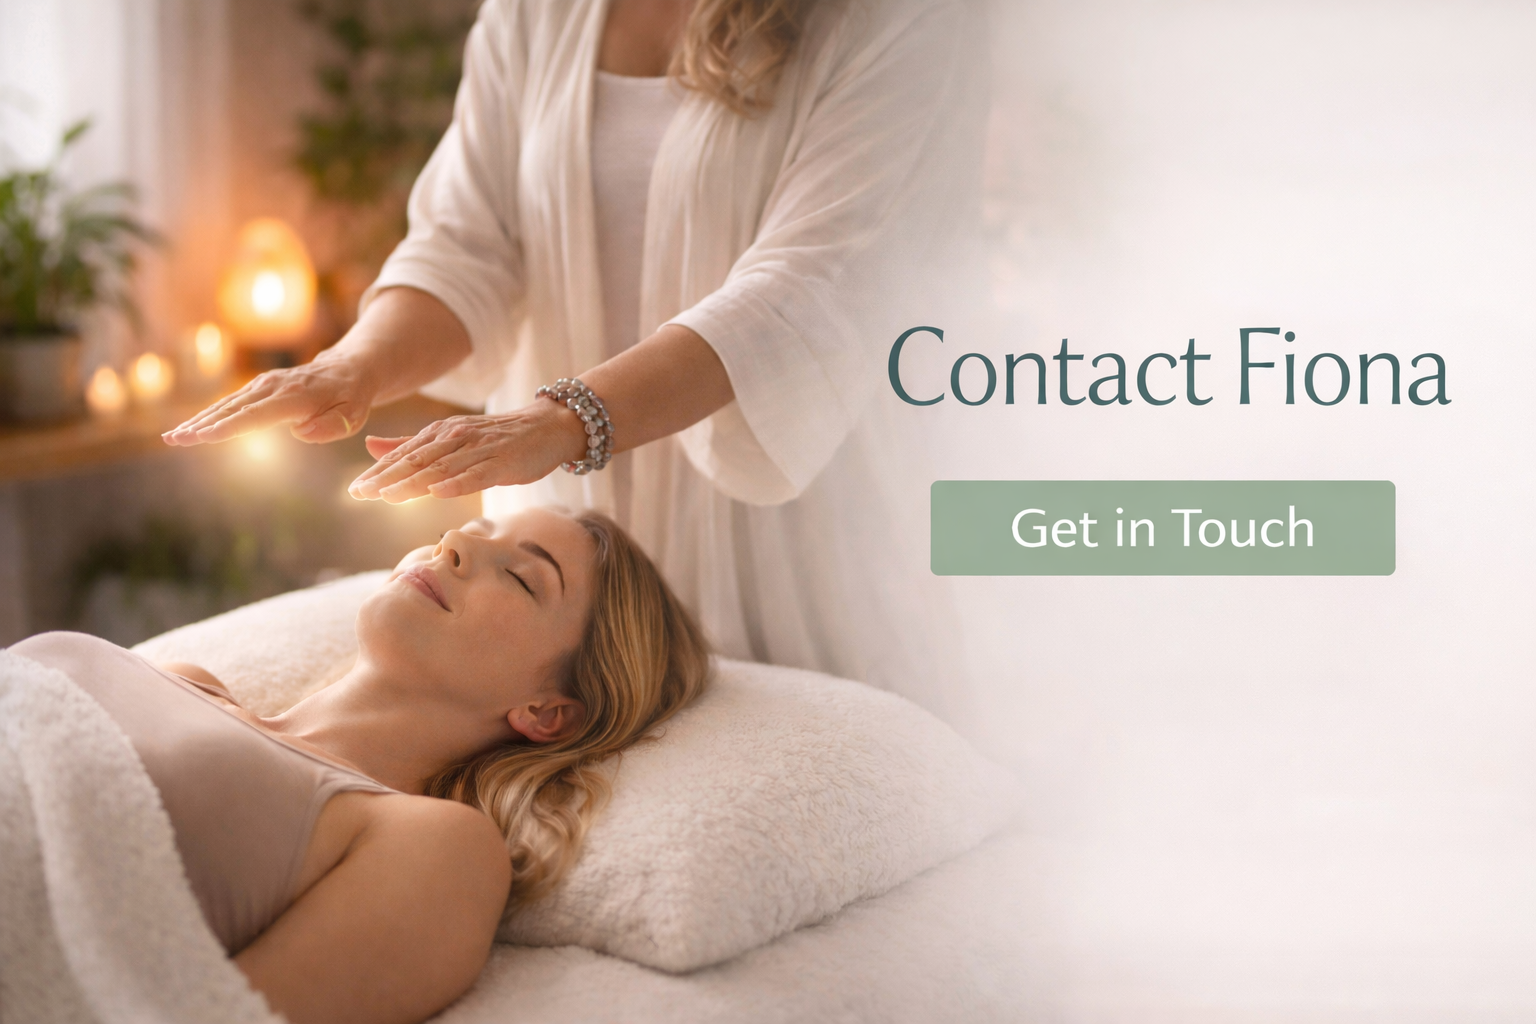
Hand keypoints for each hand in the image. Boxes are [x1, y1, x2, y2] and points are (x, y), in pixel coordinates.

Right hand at [162, 353, 377, 445]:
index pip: (257, 414)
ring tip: (173, 438)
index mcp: (295, 397)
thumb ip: (331, 426)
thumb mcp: (353, 415)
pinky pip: (230, 403)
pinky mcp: (258, 387)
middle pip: (232, 409)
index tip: (205, 436)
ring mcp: (263, 384)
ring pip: (226, 405)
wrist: (348, 369)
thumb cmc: (351, 398)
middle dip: (202, 425)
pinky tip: (190, 428)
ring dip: (198, 421)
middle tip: (175, 440)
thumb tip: (301, 432)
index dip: (230, 426)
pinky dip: (208, 415)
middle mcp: (274, 387)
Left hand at [347, 401, 588, 502]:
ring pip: (441, 467)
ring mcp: (479, 449)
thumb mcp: (452, 438)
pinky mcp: (502, 461)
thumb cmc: (498, 437)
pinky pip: (477, 474)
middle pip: (417, 460)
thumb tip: (370, 448)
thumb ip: (412, 445)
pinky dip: (457, 482)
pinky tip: (439, 492)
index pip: (404, 455)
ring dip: (413, 482)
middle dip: (387, 478)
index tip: (354, 489)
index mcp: (441, 433)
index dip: (378, 472)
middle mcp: (456, 437)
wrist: (547, 426)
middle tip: (360, 493)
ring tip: (388, 496)